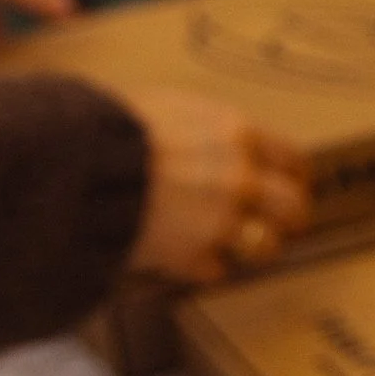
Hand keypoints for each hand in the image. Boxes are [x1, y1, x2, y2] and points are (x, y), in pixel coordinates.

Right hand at [122, 88, 310, 284]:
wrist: (79, 167)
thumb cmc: (111, 127)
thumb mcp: (168, 105)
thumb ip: (205, 126)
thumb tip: (215, 135)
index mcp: (238, 134)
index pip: (294, 159)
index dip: (294, 176)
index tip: (292, 184)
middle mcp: (240, 178)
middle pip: (294, 209)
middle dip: (289, 218)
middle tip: (279, 224)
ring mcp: (221, 220)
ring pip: (266, 247)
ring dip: (253, 248)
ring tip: (237, 246)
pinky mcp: (194, 256)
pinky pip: (217, 270)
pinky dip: (204, 266)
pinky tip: (187, 255)